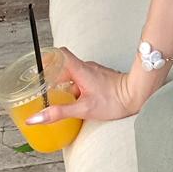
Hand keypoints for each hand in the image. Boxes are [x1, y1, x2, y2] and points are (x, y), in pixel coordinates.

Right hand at [24, 47, 139, 125]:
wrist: (137, 96)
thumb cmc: (113, 101)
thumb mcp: (82, 109)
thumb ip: (58, 112)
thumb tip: (35, 118)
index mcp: (80, 69)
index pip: (60, 53)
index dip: (46, 57)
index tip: (35, 67)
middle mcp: (86, 67)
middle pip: (63, 65)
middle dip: (51, 76)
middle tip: (40, 88)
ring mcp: (94, 72)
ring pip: (73, 73)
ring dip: (63, 84)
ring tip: (54, 99)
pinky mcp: (99, 78)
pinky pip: (81, 79)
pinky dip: (73, 88)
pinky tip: (72, 101)